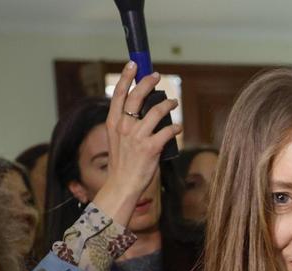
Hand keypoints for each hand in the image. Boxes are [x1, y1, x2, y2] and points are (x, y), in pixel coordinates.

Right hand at [91, 61, 181, 225]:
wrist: (122, 185)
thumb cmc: (122, 163)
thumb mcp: (117, 140)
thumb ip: (126, 124)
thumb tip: (143, 109)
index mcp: (113, 122)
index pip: (119, 94)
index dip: (126, 76)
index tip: (133, 64)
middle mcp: (124, 126)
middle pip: (137, 96)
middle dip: (148, 82)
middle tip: (158, 76)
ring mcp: (137, 136)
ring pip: (156, 111)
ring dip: (168, 104)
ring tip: (174, 102)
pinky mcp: (150, 147)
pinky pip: (167, 131)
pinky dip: (175, 128)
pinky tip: (178, 128)